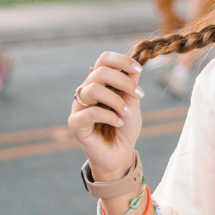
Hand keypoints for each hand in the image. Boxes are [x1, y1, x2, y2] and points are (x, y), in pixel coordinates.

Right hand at [68, 50, 143, 177]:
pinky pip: (91, 112)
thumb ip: (131, 86)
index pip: (103, 60)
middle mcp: (86, 91)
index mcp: (99, 83)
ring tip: (126, 113)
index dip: (121, 60)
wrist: (120, 154)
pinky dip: (109, 116)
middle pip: (99, 71)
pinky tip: (118, 123)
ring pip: (93, 89)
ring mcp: (79, 107)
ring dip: (116, 100)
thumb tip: (135, 66)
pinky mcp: (76, 123)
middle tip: (138, 94)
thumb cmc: (124, 128)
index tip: (138, 69)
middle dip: (123, 81)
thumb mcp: (132, 104)